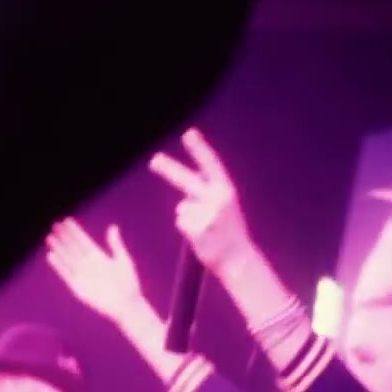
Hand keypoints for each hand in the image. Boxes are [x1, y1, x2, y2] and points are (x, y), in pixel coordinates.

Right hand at [46, 219, 144, 322]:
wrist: (127, 305)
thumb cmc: (129, 283)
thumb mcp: (123, 260)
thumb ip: (115, 244)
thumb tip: (112, 227)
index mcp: (99, 257)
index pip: (83, 241)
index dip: (75, 231)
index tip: (66, 221)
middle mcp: (89, 265)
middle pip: (73, 248)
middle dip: (64, 237)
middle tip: (55, 225)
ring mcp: (83, 276)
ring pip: (68, 259)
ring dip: (59, 249)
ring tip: (50, 237)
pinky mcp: (78, 288)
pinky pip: (66, 275)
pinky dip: (59, 266)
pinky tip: (51, 256)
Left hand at [149, 128, 253, 275]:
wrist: (237, 258)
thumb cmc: (228, 230)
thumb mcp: (225, 205)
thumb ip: (206, 195)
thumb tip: (182, 199)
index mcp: (227, 190)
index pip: (211, 164)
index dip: (199, 148)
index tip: (188, 133)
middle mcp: (218, 199)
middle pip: (187, 180)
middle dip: (169, 169)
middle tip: (153, 159)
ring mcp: (207, 214)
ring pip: (182, 208)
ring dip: (188, 216)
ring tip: (205, 228)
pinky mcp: (197, 229)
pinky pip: (180, 220)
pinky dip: (186, 227)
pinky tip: (201, 235)